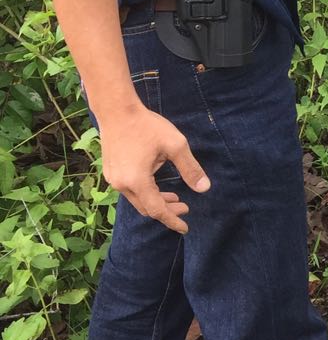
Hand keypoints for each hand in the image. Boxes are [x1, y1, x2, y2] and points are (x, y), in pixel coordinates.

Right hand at [96, 101, 209, 233]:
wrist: (117, 110)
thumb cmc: (147, 126)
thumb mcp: (175, 145)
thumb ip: (190, 168)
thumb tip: (204, 188)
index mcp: (137, 181)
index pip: (157, 210)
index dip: (172, 220)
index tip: (185, 228)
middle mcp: (121, 185)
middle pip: (146, 208)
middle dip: (166, 211)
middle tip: (185, 207)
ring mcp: (113, 179)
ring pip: (137, 200)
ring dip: (156, 201)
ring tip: (174, 198)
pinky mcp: (110, 172)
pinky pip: (129, 190)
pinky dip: (145, 193)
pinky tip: (156, 185)